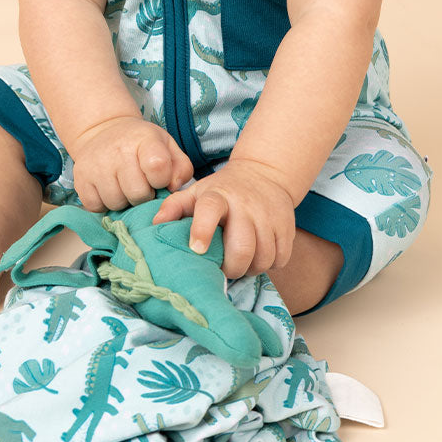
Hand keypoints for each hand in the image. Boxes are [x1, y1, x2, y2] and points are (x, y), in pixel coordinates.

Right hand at [70, 115, 194, 212]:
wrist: (104, 131)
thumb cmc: (141, 144)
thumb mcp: (167, 146)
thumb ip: (181, 168)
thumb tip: (174, 188)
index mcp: (144, 139)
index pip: (158, 167)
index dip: (161, 180)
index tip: (158, 177)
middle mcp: (117, 150)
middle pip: (138, 194)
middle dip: (144, 195)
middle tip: (141, 184)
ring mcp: (96, 165)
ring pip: (117, 203)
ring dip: (124, 201)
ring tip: (125, 186)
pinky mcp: (80, 180)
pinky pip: (97, 207)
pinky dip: (105, 204)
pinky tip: (110, 189)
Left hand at [150, 158, 295, 280]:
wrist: (264, 173)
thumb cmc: (222, 191)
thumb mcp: (197, 192)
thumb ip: (174, 206)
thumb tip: (154, 224)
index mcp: (218, 195)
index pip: (211, 209)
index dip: (203, 230)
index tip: (197, 249)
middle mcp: (245, 204)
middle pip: (242, 247)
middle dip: (231, 267)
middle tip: (224, 267)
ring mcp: (269, 215)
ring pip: (263, 258)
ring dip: (251, 268)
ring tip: (241, 261)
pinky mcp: (287, 226)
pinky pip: (280, 259)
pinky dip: (269, 264)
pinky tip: (259, 255)